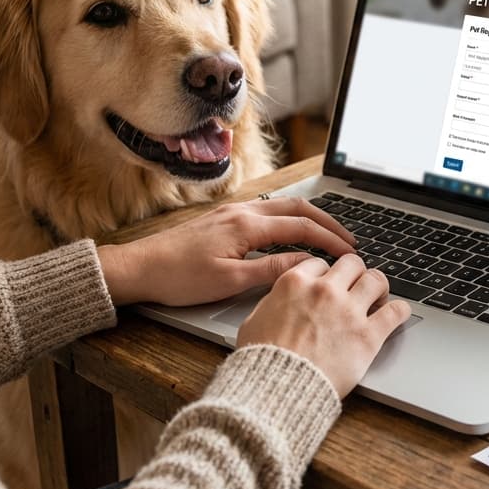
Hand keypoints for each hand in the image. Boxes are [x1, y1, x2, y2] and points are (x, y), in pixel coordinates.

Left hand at [96, 198, 356, 306]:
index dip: (330, 240)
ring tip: (328, 234)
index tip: (350, 253)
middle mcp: (242, 212)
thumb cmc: (178, 278)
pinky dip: (290, 219)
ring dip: (309, 218)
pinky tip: (292, 231)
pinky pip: (267, 211)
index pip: (301, 228)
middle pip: (298, 209)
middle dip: (328, 223)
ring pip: (283, 207)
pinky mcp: (224, 218)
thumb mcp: (229, 282)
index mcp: (247, 226)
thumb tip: (306, 263)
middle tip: (349, 240)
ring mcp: (232, 212)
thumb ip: (271, 270)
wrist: (139, 268)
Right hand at [236, 254, 410, 396]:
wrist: (277, 389)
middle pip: (353, 264)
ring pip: (377, 280)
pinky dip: (400, 310)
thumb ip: (274, 301)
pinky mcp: (368, 335)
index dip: (327, 274)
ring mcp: (349, 311)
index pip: (321, 263)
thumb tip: (282, 298)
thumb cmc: (261, 360)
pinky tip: (398, 313)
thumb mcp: (255, 319)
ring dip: (379, 287)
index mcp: (296, 283)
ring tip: (379, 297)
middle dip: (355, 274)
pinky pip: (396, 311)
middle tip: (357, 286)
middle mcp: (325, 291)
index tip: (331, 282)